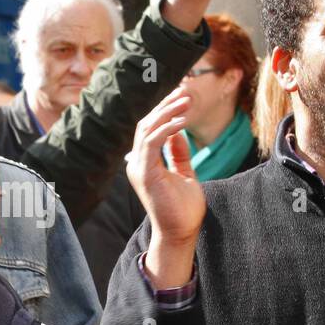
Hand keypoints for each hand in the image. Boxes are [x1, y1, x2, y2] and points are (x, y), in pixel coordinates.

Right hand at [128, 89, 206, 287]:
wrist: (180, 233)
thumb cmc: (183, 209)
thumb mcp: (184, 174)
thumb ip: (179, 154)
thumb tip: (179, 134)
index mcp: (145, 162)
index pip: (150, 129)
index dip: (164, 110)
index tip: (182, 97)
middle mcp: (137, 162)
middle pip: (146, 124)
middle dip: (165, 105)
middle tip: (185, 91)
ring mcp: (138, 167)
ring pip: (147, 129)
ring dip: (167, 112)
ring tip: (187, 100)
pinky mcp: (144, 173)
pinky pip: (152, 142)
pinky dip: (167, 128)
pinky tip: (182, 121)